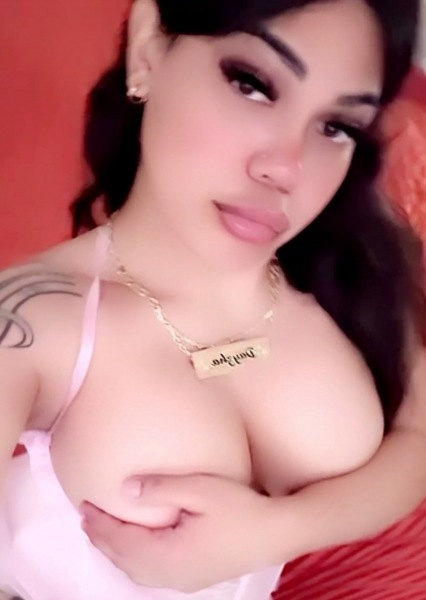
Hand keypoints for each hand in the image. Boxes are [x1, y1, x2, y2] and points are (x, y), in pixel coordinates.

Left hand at [81, 474, 283, 591]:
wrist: (279, 533)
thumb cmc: (242, 508)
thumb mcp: (201, 489)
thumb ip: (161, 488)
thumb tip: (124, 488)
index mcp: (169, 556)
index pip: (121, 543)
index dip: (99, 526)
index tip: (83, 506)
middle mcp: (173, 574)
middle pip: (125, 561)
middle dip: (103, 540)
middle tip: (86, 517)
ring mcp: (186, 579)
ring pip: (138, 571)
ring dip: (119, 550)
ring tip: (106, 530)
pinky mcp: (197, 576)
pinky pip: (153, 572)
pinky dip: (136, 557)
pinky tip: (139, 543)